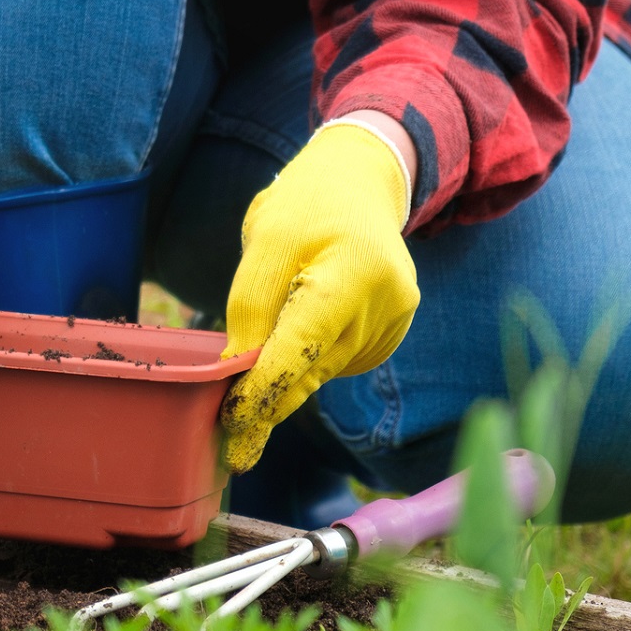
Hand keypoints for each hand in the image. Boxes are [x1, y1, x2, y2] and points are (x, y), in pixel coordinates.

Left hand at [219, 121, 418, 471]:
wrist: (357, 184)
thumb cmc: (304, 206)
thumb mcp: (265, 240)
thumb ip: (251, 306)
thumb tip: (238, 369)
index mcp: (355, 271)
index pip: (303, 345)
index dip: (266, 389)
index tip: (236, 424)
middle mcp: (386, 302)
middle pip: (315, 366)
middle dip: (270, 402)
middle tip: (235, 446)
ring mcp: (395, 319)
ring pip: (324, 369)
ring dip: (287, 380)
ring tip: (252, 379)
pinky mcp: (391, 330)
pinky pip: (338, 361)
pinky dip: (309, 363)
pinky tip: (293, 342)